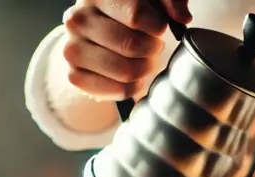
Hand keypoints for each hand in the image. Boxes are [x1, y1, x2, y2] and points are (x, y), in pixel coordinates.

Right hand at [62, 0, 191, 99]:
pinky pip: (119, 90)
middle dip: (152, 49)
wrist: (97, 33)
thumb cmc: (129, 13)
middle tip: (152, 45)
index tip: (158, 27)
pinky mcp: (74, 75)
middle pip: (132, 45)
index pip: (136, 15)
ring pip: (126, 71)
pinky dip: (133, 86)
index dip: (157, 26)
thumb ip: (170, 0)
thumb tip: (182, 18)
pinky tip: (131, 74)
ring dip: (144, 68)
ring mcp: (72, 48)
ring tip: (142, 59)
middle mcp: (77, 19)